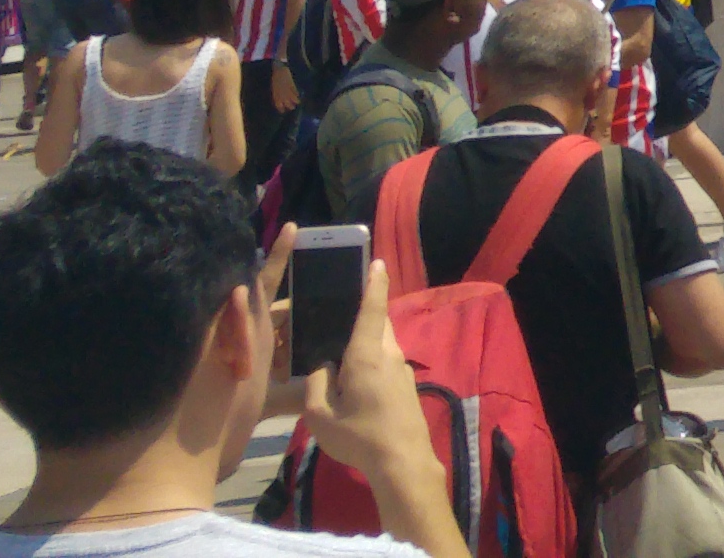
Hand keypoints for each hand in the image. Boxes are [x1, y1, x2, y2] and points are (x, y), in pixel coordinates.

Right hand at [291, 252, 441, 486]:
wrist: (403, 462)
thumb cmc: (359, 437)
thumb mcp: (320, 415)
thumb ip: (315, 385)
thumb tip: (323, 367)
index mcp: (368, 355)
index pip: (372, 309)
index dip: (374, 284)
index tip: (377, 261)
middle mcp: (390, 356)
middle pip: (378, 325)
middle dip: (364, 315)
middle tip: (339, 314)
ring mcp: (402, 372)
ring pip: (383, 346)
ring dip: (366, 343)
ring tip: (340, 353)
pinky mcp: (407, 388)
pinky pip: (386, 364)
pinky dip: (371, 363)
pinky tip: (355, 382)